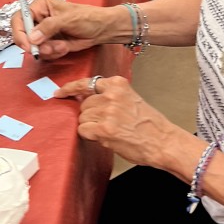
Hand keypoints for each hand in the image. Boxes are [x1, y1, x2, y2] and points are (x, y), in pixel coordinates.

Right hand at [11, 0, 118, 59]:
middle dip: (37, 45)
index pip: (19, 18)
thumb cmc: (87, 17)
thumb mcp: (68, 19)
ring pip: (34, 47)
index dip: (20, 33)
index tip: (28, 45)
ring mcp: (43, 32)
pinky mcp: (49, 43)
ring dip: (48, 50)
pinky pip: (44, 53)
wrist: (101, 29)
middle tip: (50, 48)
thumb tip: (32, 37)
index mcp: (40, 6)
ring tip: (63, 45)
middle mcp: (39, 18)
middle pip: (24, 36)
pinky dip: (54, 53)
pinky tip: (65, 47)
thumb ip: (49, 27)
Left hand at [55, 76, 182, 167]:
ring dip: (91, 126)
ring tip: (110, 130)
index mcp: (118, 84)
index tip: (59, 92)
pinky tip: (106, 137)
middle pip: (83, 104)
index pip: (86, 83)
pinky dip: (90, 136)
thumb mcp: (131, 99)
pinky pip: (83, 131)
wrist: (163, 141)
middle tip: (107, 123)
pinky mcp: (104, 129)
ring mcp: (107, 112)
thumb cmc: (149, 123)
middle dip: (90, 115)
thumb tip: (84, 97)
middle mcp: (111, 95)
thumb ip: (109, 95)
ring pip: (82, 118)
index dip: (70, 88)